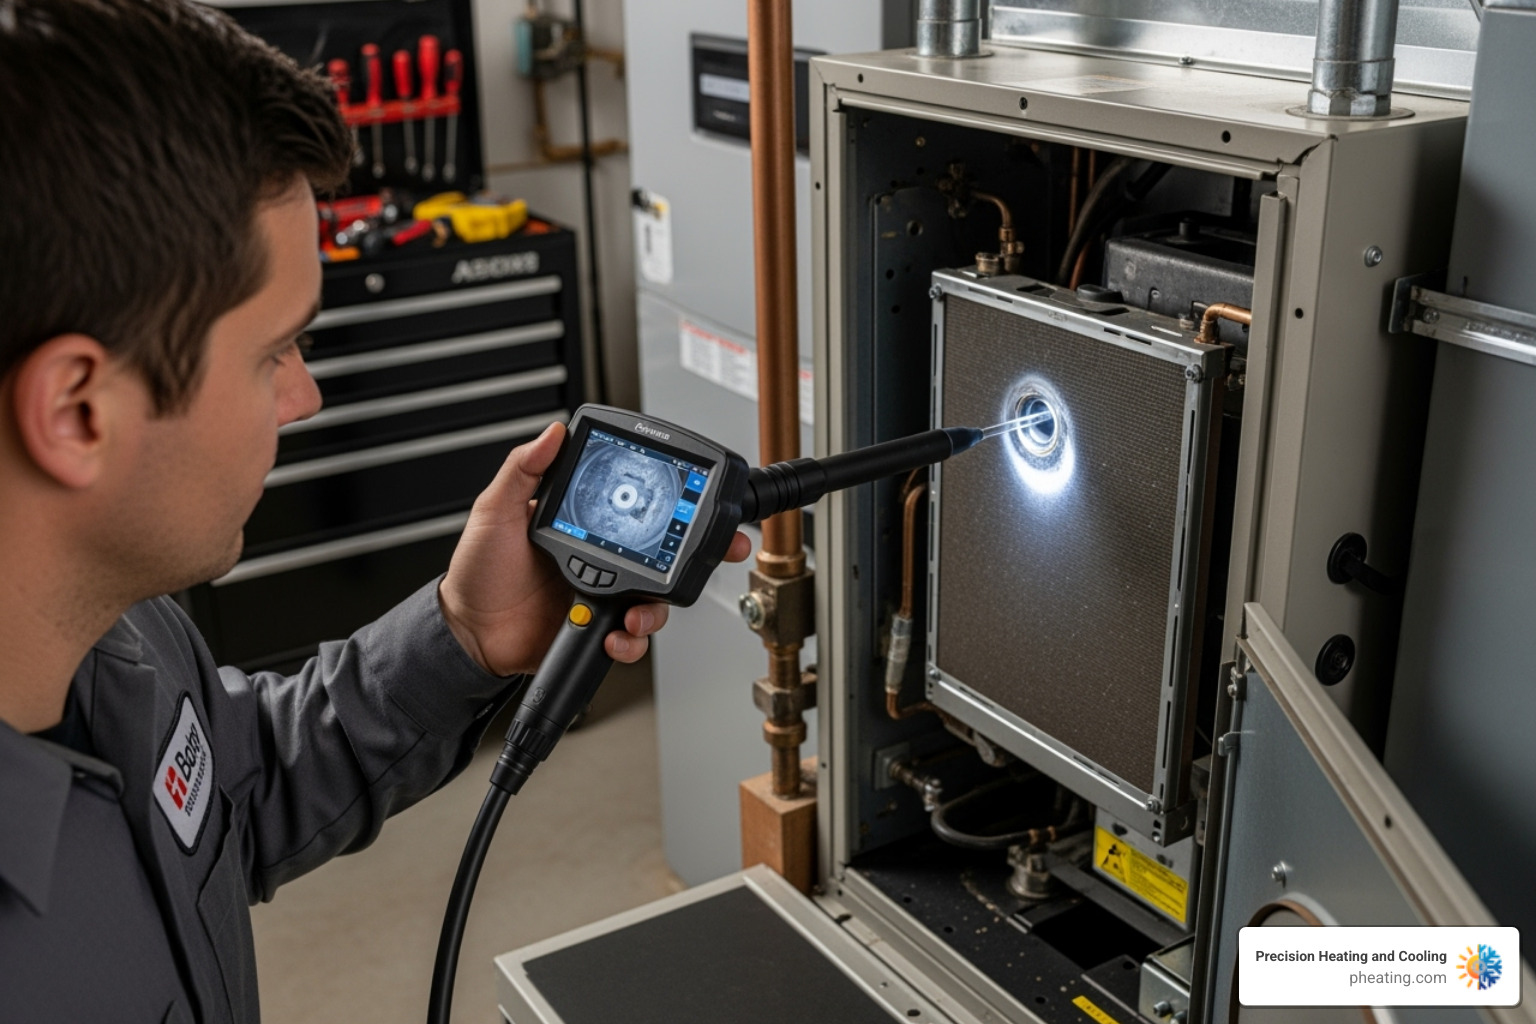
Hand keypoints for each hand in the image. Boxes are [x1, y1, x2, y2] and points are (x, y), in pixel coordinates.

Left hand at [438, 421, 752, 674]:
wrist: (468, 634)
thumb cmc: (478, 573)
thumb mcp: (496, 511)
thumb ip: (523, 469)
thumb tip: (552, 432)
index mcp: (585, 523)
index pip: (635, 506)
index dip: (672, 502)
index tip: (696, 496)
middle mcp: (603, 557)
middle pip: (665, 553)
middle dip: (700, 553)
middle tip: (723, 547)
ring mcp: (604, 594)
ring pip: (656, 600)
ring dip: (656, 609)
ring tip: (635, 614)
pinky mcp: (600, 629)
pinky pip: (632, 637)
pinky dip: (631, 641)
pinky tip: (613, 636)